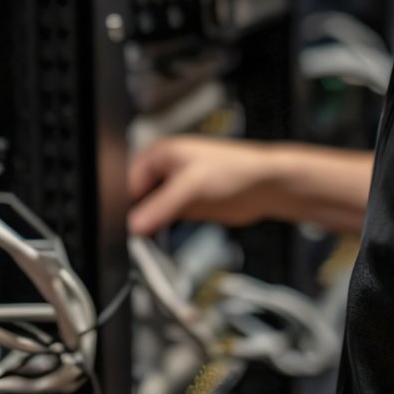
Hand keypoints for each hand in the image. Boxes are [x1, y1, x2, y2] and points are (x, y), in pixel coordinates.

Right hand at [127, 135, 286, 235]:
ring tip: (148, 238)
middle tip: (136, 235)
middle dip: (138, 215)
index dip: (126, 203)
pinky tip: (163, 238)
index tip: (127, 224)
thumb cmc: (236, 170)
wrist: (266, 186)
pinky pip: (167, 219)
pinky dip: (164, 229)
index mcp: (161, 154)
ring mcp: (177, 189)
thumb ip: (161, 206)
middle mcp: (166, 169)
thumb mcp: (191, 187)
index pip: (129, 181)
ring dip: (151, 224)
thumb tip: (135, 223)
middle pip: (139, 197)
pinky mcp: (188, 206)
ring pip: (152, 210)